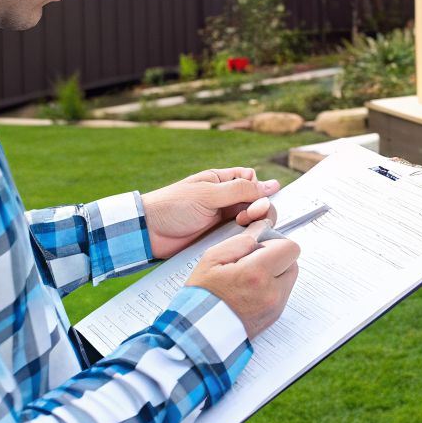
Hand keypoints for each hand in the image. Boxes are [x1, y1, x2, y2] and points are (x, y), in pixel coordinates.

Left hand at [143, 167, 279, 258]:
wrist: (148, 232)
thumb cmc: (174, 206)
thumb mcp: (208, 194)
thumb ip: (240, 190)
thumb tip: (273, 185)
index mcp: (222, 182)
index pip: (252, 181)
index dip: (258, 190)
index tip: (254, 201)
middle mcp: (225, 200)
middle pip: (255, 202)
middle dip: (258, 209)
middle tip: (246, 218)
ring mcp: (222, 220)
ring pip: (250, 221)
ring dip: (252, 225)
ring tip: (241, 227)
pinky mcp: (218, 238)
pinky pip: (238, 237)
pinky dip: (243, 238)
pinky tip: (241, 241)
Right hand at [186, 229, 299, 336]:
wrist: (199, 331)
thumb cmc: (202, 297)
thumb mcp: (212, 259)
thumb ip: (241, 241)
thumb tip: (261, 233)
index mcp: (256, 274)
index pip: (290, 248)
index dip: (275, 242)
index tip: (260, 246)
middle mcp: (271, 292)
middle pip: (293, 262)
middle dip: (277, 257)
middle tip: (254, 261)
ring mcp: (275, 307)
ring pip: (289, 278)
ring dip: (275, 272)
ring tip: (250, 278)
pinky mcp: (274, 317)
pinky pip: (282, 293)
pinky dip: (271, 288)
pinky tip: (250, 290)